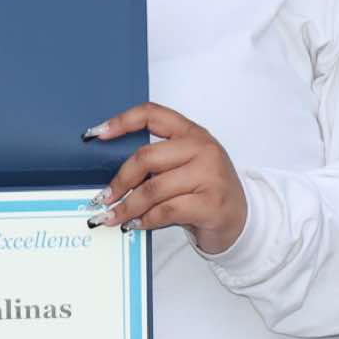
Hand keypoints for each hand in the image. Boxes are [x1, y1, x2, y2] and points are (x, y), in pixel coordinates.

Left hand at [84, 103, 247, 254]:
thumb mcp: (186, 167)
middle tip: (104, 198)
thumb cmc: (206, 192)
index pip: (152, 114)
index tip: (95, 134)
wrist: (242, 220)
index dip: (121, 122)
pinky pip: (166, 210)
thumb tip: (112, 177)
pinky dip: (146, 220)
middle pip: (146, 157)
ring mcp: (210, 175)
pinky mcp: (211, 203)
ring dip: (128, 206)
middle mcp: (203, 149)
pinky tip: (137, 224)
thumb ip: (158, 163)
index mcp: (192, 133)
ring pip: (153, 189)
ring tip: (114, 217)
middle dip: (120, 181)